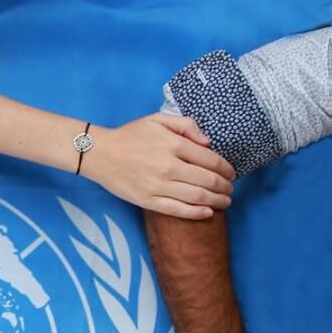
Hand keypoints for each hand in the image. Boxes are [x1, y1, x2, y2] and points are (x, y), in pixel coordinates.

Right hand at [84, 113, 234, 219]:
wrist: (100, 154)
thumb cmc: (129, 135)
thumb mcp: (158, 119)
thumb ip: (187, 125)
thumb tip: (208, 142)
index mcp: (174, 145)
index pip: (211, 160)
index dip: (226, 168)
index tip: (232, 173)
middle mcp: (169, 167)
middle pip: (208, 180)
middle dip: (225, 186)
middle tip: (230, 189)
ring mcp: (158, 186)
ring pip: (197, 197)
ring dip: (216, 200)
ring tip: (225, 202)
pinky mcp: (147, 201)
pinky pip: (177, 210)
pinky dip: (196, 213)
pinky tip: (207, 212)